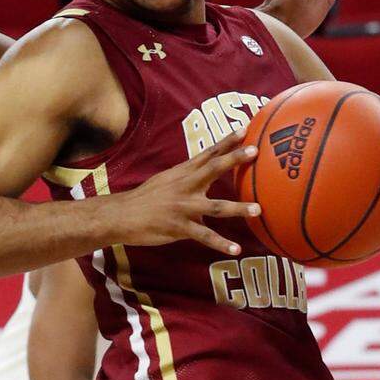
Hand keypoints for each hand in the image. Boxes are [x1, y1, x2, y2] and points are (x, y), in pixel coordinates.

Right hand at [111, 129, 260, 254]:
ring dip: (238, 208)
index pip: (208, 153)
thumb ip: (187, 177)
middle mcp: (185, 186)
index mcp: (182, 173)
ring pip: (215, 206)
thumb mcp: (166, 180)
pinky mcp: (179, 227)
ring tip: (258, 209)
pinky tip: (236, 249)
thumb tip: (205, 174)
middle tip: (254, 150)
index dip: (226, 141)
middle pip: (213, 169)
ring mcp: (183, 207)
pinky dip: (221, 243)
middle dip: (234, 159)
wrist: (122, 215)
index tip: (245, 129)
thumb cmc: (145, 198)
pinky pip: (204, 236)